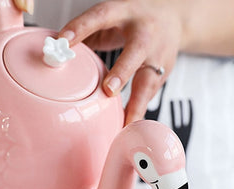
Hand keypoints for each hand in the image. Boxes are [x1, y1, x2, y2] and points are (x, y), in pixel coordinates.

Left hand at [59, 0, 233, 124]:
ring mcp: (158, 56)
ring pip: (148, 83)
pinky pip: (149, 96)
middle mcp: (145, 35)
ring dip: (135, 106)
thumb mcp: (113, 15)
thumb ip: (89, 30)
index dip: (81, 28)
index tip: (62, 41)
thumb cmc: (137, 19)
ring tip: (123, 127)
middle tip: (109, 91)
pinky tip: (130, 129)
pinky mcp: (163, 74)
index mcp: (126, 14)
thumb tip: (59, 48)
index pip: (100, 16)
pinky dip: (139, 112)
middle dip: (123, 72)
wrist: (174, 20)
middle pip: (135, 53)